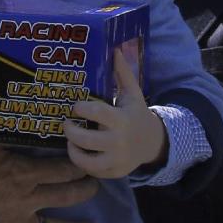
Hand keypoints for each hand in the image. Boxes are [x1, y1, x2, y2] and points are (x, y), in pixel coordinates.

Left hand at [63, 48, 166, 178]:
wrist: (155, 143)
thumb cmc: (135, 114)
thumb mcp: (132, 94)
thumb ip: (122, 73)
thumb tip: (114, 49)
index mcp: (121, 119)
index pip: (95, 112)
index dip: (80, 108)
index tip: (75, 106)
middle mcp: (118, 141)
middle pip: (84, 139)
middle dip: (70, 130)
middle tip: (67, 123)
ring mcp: (116, 160)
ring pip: (85, 160)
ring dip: (72, 150)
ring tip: (71, 140)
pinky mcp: (114, 172)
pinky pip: (91, 171)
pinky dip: (82, 162)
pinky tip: (80, 151)